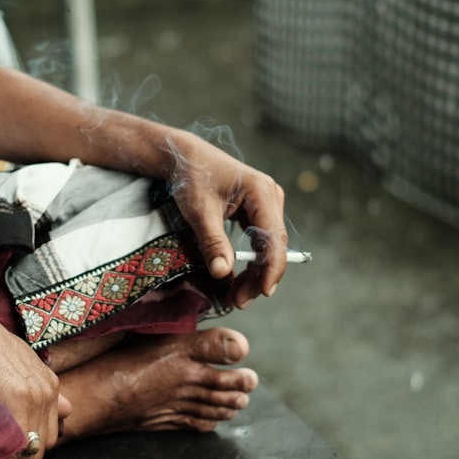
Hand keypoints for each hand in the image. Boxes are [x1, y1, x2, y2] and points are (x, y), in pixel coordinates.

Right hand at [0, 283, 70, 458]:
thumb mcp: (22, 364)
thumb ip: (42, 389)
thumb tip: (67, 410)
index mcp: (50, 385)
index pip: (48, 435)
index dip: (27, 445)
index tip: (6, 446)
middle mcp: (48, 392)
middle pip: (43, 445)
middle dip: (20, 454)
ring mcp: (36, 395)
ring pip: (31, 449)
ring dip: (10, 456)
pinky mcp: (19, 397)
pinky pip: (18, 441)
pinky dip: (1, 451)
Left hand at [164, 132, 287, 308]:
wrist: (184, 157)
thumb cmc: (192, 177)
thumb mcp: (199, 211)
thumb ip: (212, 242)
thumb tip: (222, 273)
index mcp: (261, 192)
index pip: (274, 238)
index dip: (271, 269)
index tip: (263, 292)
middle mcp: (270, 197)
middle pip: (273, 247)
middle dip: (259, 277)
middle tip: (238, 301)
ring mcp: (266, 204)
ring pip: (268, 247)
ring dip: (255, 272)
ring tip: (236, 295)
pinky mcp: (257, 210)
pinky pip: (260, 241)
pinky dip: (250, 260)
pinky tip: (238, 279)